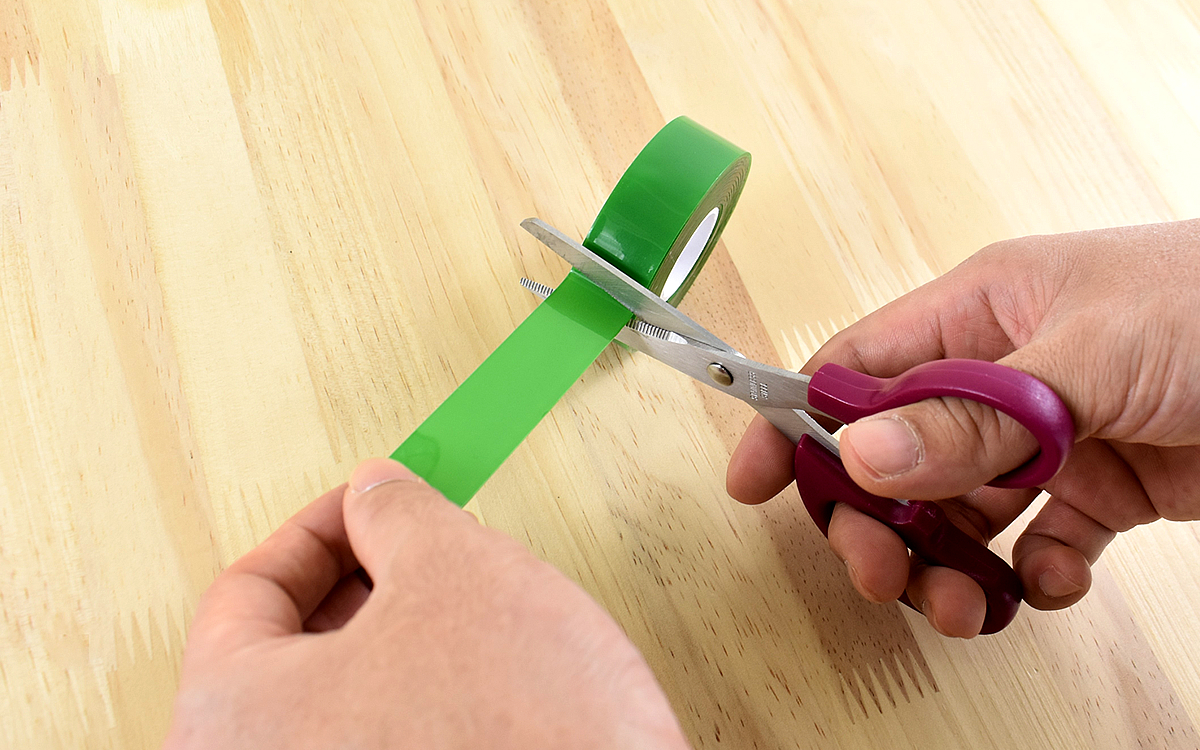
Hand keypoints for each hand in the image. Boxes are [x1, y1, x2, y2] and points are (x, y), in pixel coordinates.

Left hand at [163, 458, 689, 748]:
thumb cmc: (520, 733)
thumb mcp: (455, 572)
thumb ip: (395, 512)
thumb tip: (377, 493)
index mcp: (233, 717)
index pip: (248, 590)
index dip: (322, 526)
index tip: (369, 502)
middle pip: (286, 650)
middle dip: (362, 581)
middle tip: (420, 546)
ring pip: (338, 699)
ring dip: (395, 639)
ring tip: (465, 608)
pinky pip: (379, 740)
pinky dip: (416, 696)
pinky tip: (479, 677)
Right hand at [728, 220, 1199, 637]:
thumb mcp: (1082, 356)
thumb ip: (970, 416)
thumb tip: (862, 456)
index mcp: (978, 315)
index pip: (856, 371)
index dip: (796, 425)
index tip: (753, 482)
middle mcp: (1002, 377)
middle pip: (896, 460)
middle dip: (876, 523)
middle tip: (880, 573)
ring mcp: (1051, 437)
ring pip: (960, 515)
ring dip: (949, 568)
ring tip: (965, 606)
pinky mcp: (1106, 489)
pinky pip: (1041, 545)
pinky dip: (1037, 578)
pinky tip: (1057, 582)